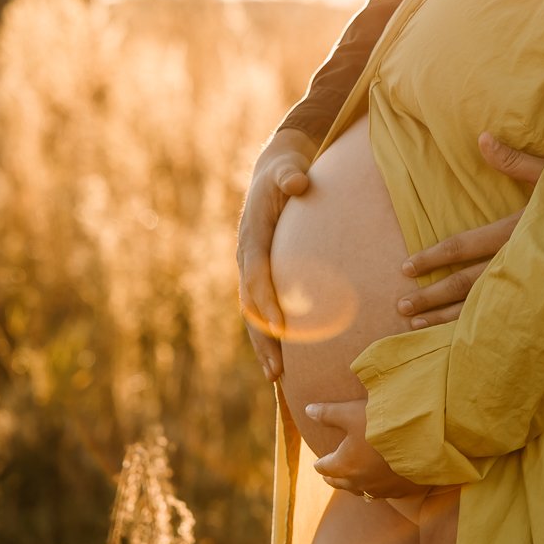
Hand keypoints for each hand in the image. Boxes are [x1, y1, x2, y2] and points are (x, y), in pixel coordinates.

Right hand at [236, 128, 317, 381]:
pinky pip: (260, 309)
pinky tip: (281, 357)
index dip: (267, 300)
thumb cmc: (286, 171)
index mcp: (252, 235)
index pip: (257, 273)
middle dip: (263, 337)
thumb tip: (297, 182)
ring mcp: (250, 268)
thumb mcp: (288, 168)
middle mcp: (246, 256)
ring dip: (263, 344)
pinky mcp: (259, 275)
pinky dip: (268, 334)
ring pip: (252, 313)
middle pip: (250, 304)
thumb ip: (290, 176)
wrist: (274, 171)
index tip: (281, 327)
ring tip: (275, 376)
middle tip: (276, 370)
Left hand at [309, 399, 422, 498]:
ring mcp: (381, 489)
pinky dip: (377, 488)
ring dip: (354, 485)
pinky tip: (381, 484)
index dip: (320, 463)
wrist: (422, 441)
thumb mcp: (351, 412)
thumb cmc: (382, 424)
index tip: (318, 461)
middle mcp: (360, 481)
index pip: (324, 467)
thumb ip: (329, 413)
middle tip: (328, 475)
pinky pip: (383, 493)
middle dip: (333, 477)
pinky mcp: (400, 490)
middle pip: (340, 483)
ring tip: (352, 481)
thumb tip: (308, 410)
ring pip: (361, 491)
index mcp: (344, 464)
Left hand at [395, 132, 543, 326]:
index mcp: (520, 231)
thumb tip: (482, 138)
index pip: (465, 246)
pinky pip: (508, 325)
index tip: (405, 267)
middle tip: (400, 306)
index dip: (433, 256)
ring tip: (415, 325)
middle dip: (431, 296)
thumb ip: (516, 162)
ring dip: (446, 319)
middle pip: (466, 286)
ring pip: (483, 311)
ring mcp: (536, 291)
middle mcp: (523, 265)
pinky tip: (459, 345)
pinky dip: (480, 334)